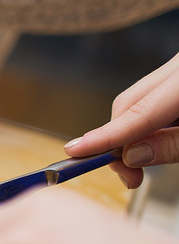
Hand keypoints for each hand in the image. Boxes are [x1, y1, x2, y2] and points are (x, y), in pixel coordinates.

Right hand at [64, 52, 178, 188]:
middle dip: (118, 140)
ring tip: (143, 161)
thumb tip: (133, 155)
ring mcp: (175, 68)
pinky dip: (148, 121)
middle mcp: (176, 67)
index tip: (75, 153)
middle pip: (127, 104)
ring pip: (136, 101)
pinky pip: (152, 97)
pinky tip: (159, 136)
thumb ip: (174, 144)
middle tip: (130, 175)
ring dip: (131, 132)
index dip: (103, 137)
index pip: (134, 113)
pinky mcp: (176, 74)